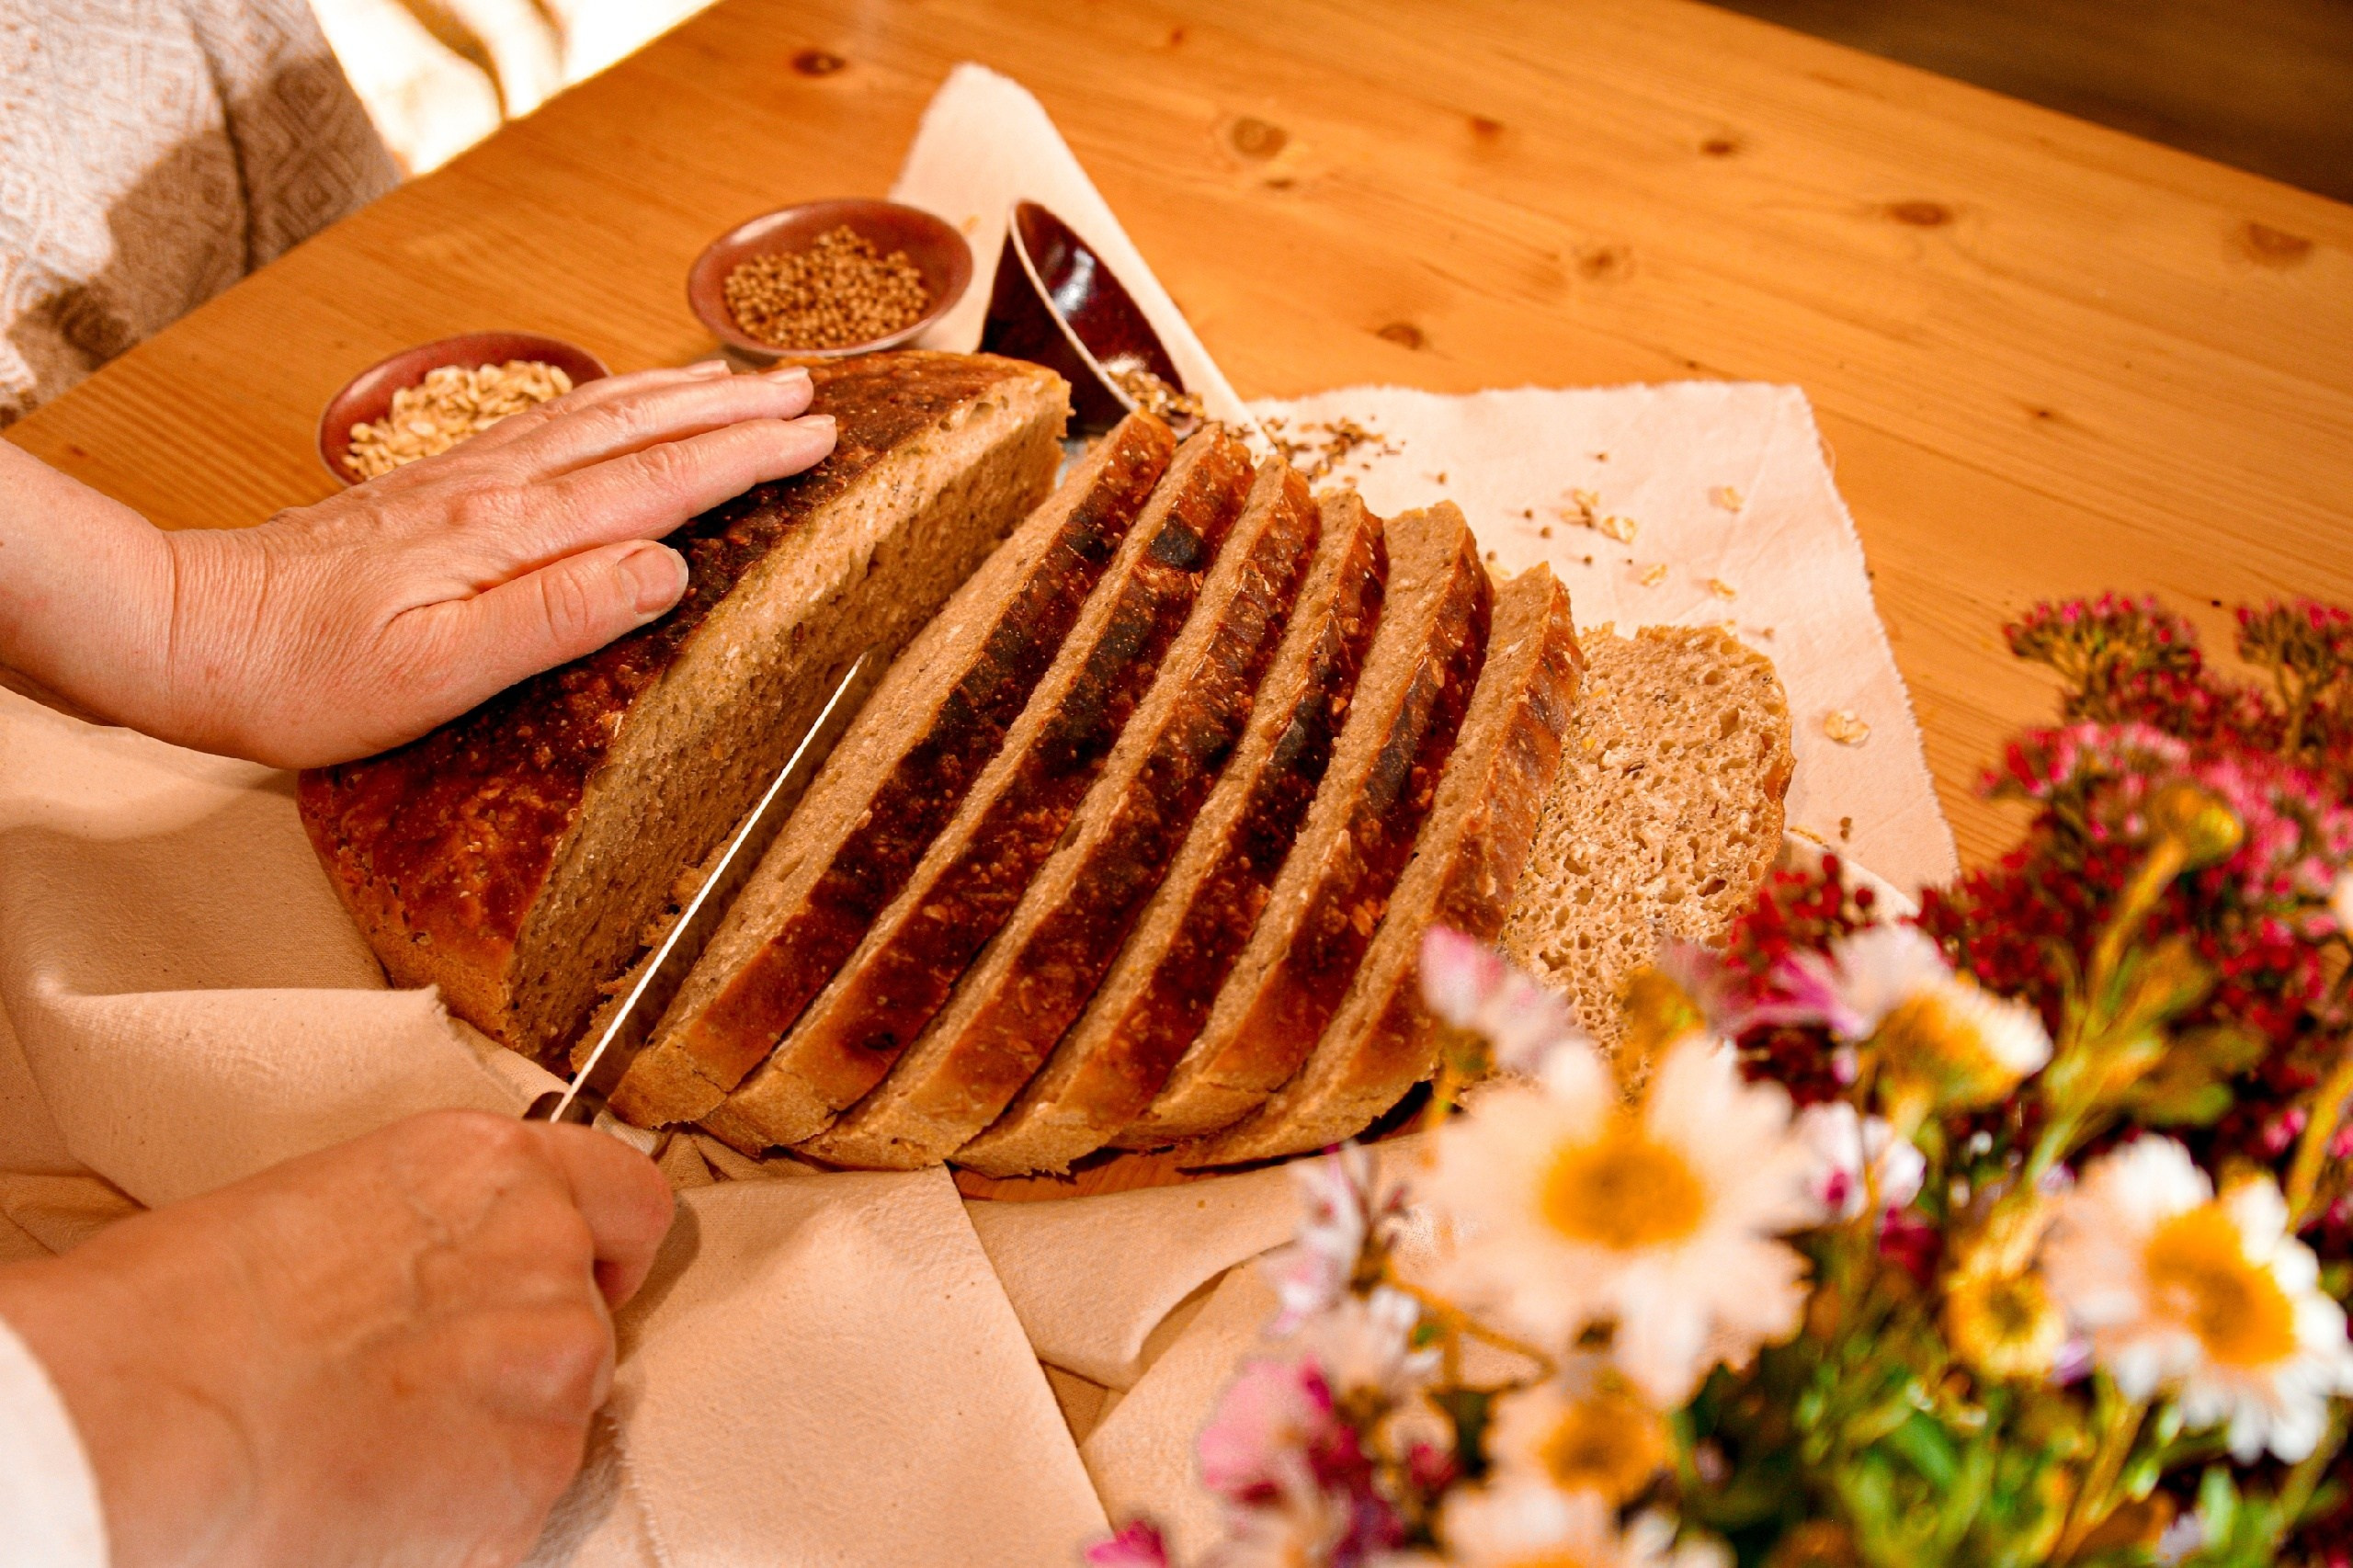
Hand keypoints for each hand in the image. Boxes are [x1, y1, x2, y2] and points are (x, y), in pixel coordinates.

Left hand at [0, 361, 835, 767]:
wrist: (190, 631)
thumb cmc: (309, 676)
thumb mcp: (437, 672)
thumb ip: (554, 616)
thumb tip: (664, 568)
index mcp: (511, 535)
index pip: (657, 482)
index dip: (744, 457)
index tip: (817, 434)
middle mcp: (494, 490)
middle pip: (637, 432)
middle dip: (730, 410)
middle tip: (809, 388)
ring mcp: (459, 481)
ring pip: (593, 416)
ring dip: (675, 395)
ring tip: (737, 380)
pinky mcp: (430, 489)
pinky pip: (545, 426)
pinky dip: (604, 404)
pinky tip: (616, 405)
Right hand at [0, 1111, 674, 1567]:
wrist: (150, 1416)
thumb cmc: (185, 1310)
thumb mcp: (332, 1207)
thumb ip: (435, 1235)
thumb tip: (437, 1282)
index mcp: (493, 1167)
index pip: (630, 1197)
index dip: (610, 1251)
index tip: (586, 1281)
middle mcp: (547, 1253)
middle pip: (585, 1325)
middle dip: (518, 1365)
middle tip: (415, 1394)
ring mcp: (552, 1365)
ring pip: (557, 1419)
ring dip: (493, 1442)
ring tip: (377, 1450)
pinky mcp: (531, 1477)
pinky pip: (521, 1505)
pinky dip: (466, 1516)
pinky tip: (378, 1499)